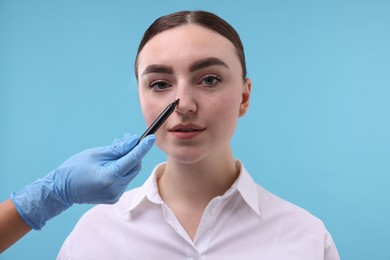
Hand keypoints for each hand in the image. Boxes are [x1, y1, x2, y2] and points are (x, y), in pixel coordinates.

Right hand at [11, 134, 154, 229]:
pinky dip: (122, 171)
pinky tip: (112, 164)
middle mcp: (115, 188)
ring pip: (130, 174)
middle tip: (127, 140)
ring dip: (127, 161)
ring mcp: (115, 195)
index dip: (143, 148)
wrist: (61, 190)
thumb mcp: (96, 154)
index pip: (132, 159)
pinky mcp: (114, 198)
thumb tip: (133, 141)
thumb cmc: (75, 168)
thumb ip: (117, 149)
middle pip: (134, 167)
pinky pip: (124, 181)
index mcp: (109, 177)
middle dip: (134, 153)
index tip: (151, 138)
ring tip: (116, 151)